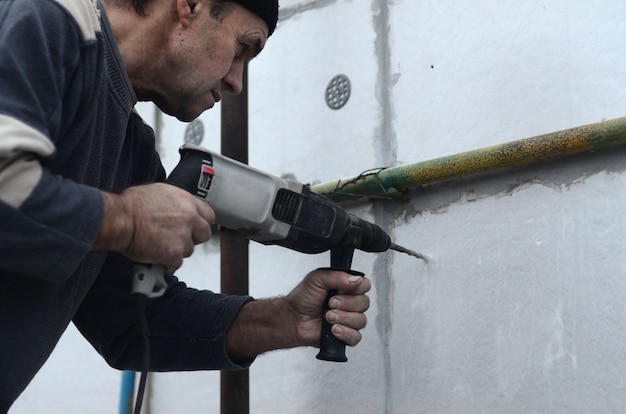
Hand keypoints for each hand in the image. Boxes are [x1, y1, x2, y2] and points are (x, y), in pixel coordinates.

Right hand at [94, 183, 214, 271]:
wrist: (120, 218)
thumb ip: (176, 203)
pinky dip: (167, 263)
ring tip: (161, 246)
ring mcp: (183, 236)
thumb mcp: (160, 193)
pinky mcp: (174, 253)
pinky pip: (176, 263)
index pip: (209, 215)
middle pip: (204, 234)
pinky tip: (157, 257)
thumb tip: (178, 210)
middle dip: (193, 238)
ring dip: (177, 251)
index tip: (195, 227)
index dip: (201, 223)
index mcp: (187, 201)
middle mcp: (189, 217)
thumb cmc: (131, 205)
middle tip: (179, 239)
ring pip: (189, 250)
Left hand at [285, 269, 370, 347]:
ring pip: (361, 320)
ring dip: (343, 318)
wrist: (293, 318)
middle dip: (346, 304)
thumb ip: (338, 276)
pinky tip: (333, 329)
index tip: (339, 290)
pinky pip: (356, 337)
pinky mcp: (346, 335)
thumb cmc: (303, 298)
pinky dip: (344, 333)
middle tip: (330, 303)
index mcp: (345, 287)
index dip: (355, 288)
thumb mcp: (317, 278)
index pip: (364, 285)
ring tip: (328, 317)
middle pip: (364, 303)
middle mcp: (350, 303)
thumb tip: (357, 279)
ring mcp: (349, 320)